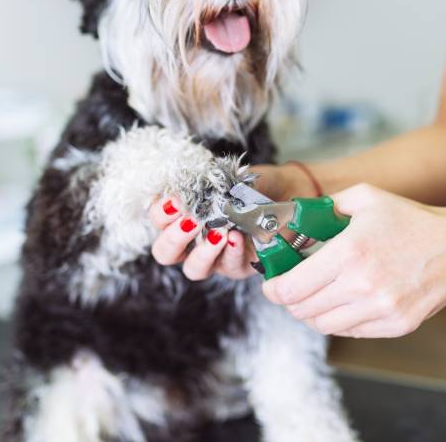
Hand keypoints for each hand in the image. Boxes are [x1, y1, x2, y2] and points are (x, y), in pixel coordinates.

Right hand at [148, 163, 319, 280]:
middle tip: (189, 220)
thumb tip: (194, 181)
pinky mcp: (239, 267)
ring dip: (202, 251)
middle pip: (165, 253)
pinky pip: (230, 265)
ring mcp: (215, 258)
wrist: (287, 192)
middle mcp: (193, 242)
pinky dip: (232, 251)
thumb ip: (208, 181)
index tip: (173, 201)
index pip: (158, 221)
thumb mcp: (227, 177)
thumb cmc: (251, 185)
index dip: (160, 214)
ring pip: (194, 268)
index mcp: (183, 217)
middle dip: (173, 238)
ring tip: (217, 232)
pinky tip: (238, 236)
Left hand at [263, 184, 445, 337]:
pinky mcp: (396, 325)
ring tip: (318, 294)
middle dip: (290, 300)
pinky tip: (345, 301)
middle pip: (302, 310)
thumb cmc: (411, 220)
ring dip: (312, 312)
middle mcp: (362, 284)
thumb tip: (294, 220)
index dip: (273, 289)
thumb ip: (324, 207)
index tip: (271, 284)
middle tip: (293, 288)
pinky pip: (350, 331)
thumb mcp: (364, 198)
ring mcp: (381, 308)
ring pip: (323, 324)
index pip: (291, 287)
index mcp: (349, 252)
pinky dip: (339, 320)